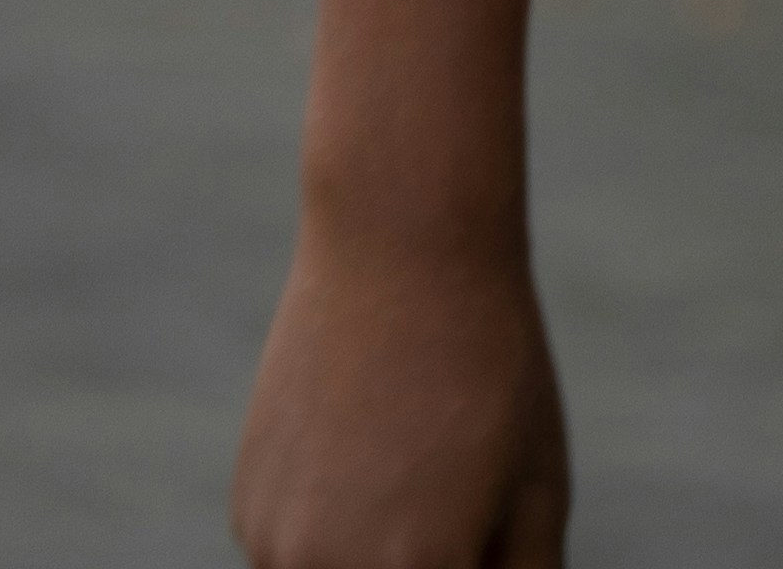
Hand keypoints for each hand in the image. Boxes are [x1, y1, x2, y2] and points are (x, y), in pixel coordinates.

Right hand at [232, 228, 570, 565]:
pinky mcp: (245, 512)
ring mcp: (274, 546)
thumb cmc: (490, 368)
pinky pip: (296, 563)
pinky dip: (332, 539)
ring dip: (373, 563)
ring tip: (415, 474)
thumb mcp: (536, 492)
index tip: (466, 548)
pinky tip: (367, 452)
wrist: (399, 245)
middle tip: (444, 500)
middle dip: (421, 566)